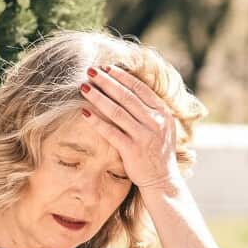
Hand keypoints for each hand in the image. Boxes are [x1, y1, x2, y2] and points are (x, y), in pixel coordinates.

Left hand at [80, 65, 181, 191]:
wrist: (162, 180)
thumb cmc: (158, 151)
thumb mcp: (162, 126)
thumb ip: (150, 109)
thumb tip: (129, 88)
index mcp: (163, 113)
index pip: (140, 88)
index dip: (122, 77)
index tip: (106, 68)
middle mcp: (155, 122)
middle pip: (126, 96)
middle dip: (107, 82)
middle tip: (91, 71)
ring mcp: (144, 136)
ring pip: (117, 111)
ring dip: (98, 97)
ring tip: (84, 87)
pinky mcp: (132, 150)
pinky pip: (111, 132)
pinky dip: (97, 121)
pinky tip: (84, 112)